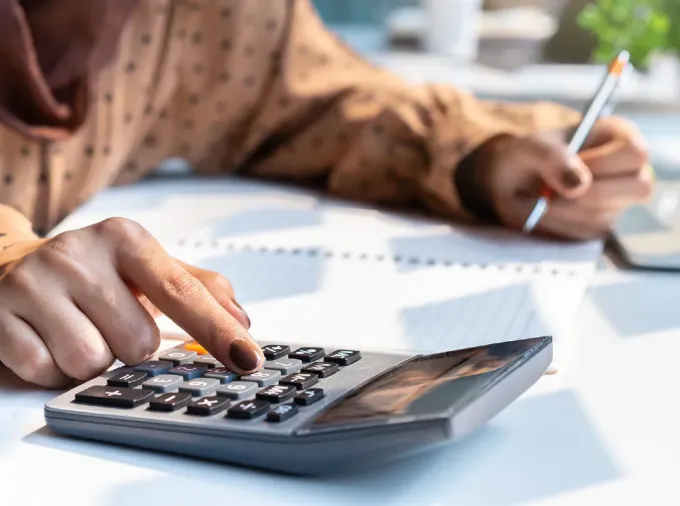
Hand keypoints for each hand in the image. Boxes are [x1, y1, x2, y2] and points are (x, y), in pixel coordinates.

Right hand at [0, 218, 262, 387]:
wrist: (8, 264)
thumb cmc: (93, 271)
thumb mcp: (144, 267)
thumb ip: (197, 288)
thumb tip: (241, 320)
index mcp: (124, 239)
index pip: (182, 292)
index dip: (218, 330)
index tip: (248, 359)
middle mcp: (79, 253)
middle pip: (137, 343)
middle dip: (130, 347)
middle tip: (111, 323)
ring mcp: (34, 283)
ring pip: (92, 362)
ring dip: (93, 360)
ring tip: (79, 329)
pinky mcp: (0, 315)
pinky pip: (48, 372)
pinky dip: (55, 368)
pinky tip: (49, 338)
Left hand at [475, 116, 652, 239]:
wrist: (507, 183)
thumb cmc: (524, 157)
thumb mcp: (527, 148)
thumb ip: (551, 157)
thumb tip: (579, 184)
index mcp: (618, 138)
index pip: (634, 152)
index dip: (602, 163)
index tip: (569, 167)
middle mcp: (627, 171)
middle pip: (638, 188)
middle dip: (587, 195)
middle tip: (551, 192)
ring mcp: (617, 202)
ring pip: (605, 215)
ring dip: (562, 211)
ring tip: (538, 199)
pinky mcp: (599, 227)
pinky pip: (586, 233)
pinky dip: (557, 225)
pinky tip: (542, 212)